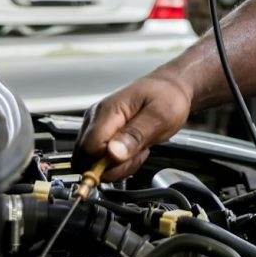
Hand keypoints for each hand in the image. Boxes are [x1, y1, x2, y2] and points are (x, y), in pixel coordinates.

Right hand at [78, 73, 192, 181]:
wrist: (169, 89)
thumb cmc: (167, 98)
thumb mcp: (161, 116)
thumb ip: (136, 135)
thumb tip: (113, 153)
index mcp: (108, 111)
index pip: (90, 148)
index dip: (109, 161)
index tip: (132, 155)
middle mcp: (95, 118)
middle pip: (86, 158)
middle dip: (113, 167)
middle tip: (138, 154)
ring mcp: (95, 125)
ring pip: (91, 162)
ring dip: (116, 166)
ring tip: (138, 150)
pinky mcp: (100, 133)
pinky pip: (99, 159)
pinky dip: (117, 162)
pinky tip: (132, 150)